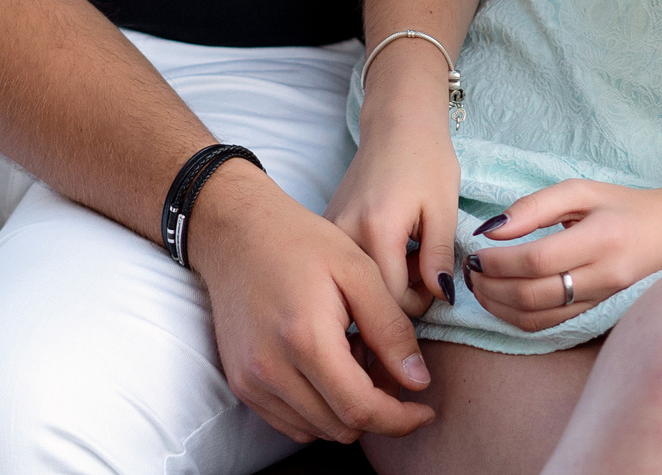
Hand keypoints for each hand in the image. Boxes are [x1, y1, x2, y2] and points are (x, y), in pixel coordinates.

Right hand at [189, 164, 437, 444]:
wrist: (236, 232)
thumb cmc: (300, 241)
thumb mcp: (359, 271)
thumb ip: (391, 329)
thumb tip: (418, 381)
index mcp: (305, 339)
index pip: (361, 409)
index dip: (400, 419)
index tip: (424, 410)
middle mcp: (271, 370)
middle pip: (340, 426)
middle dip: (378, 413)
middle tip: (391, 374)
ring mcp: (250, 381)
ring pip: (316, 430)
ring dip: (347, 411)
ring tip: (357, 364)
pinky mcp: (240, 384)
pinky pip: (289, 422)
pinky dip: (319, 410)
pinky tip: (329, 371)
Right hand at [327, 97, 462, 321]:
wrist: (397, 122)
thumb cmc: (426, 158)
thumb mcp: (443, 208)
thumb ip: (440, 257)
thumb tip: (442, 297)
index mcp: (376, 230)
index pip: (392, 301)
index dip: (420, 302)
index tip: (435, 280)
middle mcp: (345, 234)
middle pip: (371, 296)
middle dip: (403, 293)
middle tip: (425, 263)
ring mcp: (330, 231)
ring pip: (358, 283)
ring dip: (387, 279)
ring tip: (409, 251)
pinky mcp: (327, 227)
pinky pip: (348, 265)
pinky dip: (372, 266)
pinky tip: (391, 247)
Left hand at [463, 177, 661, 332]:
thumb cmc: (625, 205)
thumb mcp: (583, 190)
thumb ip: (535, 206)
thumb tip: (492, 230)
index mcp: (601, 237)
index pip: (538, 259)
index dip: (499, 260)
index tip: (477, 251)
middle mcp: (604, 276)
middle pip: (533, 294)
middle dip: (491, 286)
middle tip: (471, 271)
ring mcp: (602, 301)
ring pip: (538, 318)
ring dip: (499, 306)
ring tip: (480, 287)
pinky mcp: (598, 315)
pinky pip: (550, 326)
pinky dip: (518, 318)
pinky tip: (502, 302)